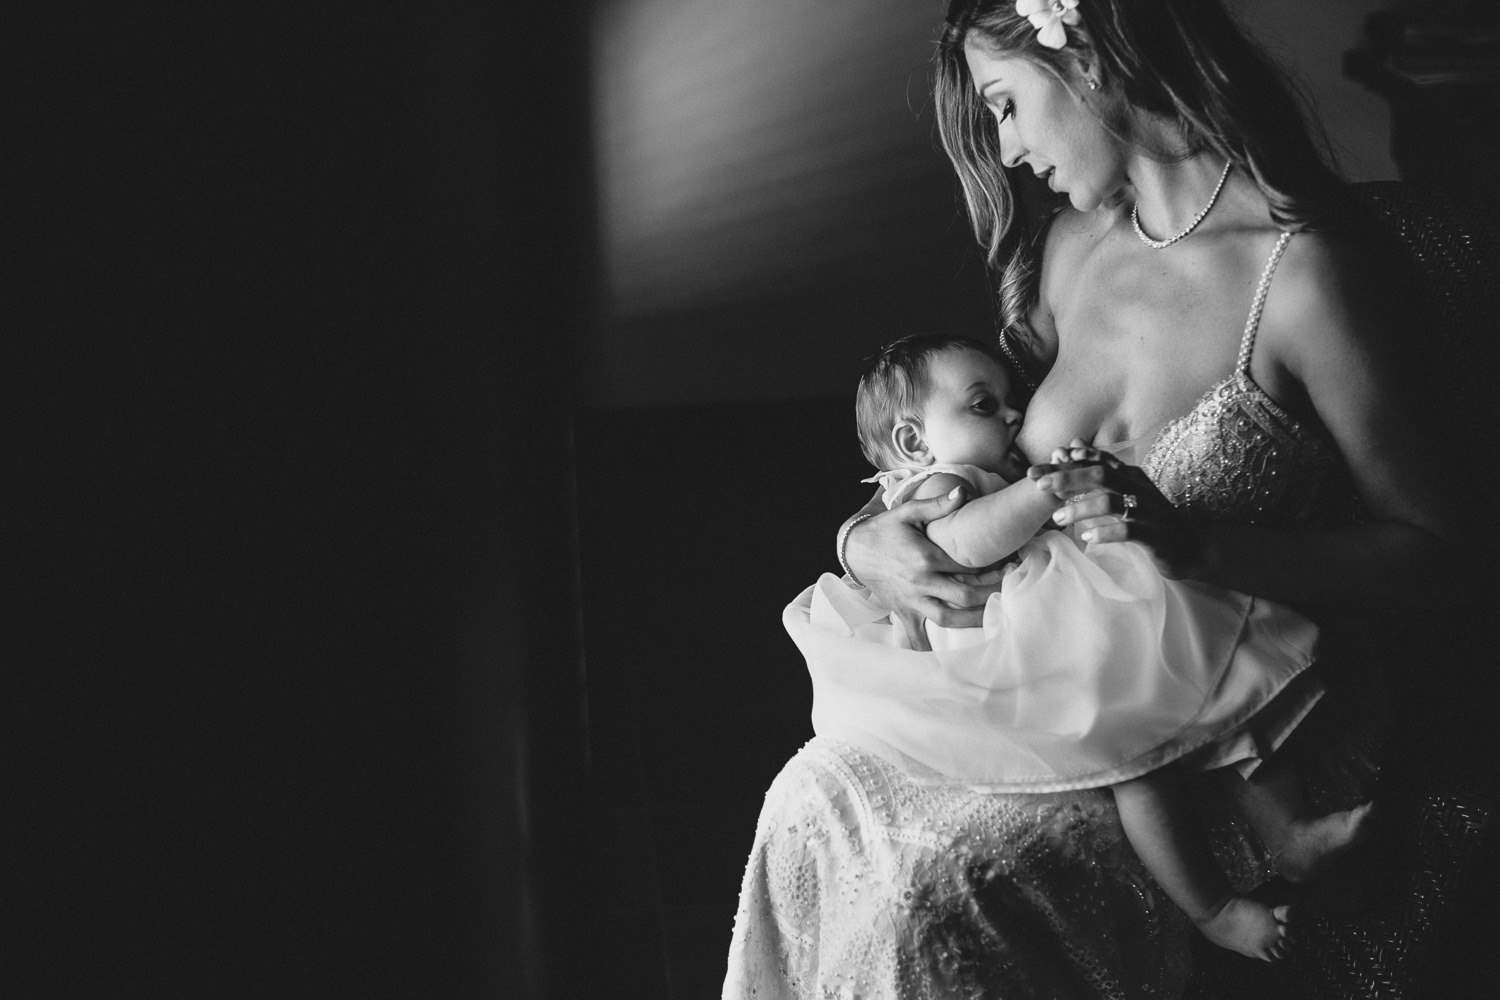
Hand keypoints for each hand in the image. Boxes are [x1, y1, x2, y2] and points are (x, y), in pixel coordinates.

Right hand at [844, 486, 1003, 635]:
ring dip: (974, 620)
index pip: (967, 566)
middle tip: (1010, 588)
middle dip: (991, 593)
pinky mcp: (903, 612)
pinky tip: (949, 661)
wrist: (854, 549)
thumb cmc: (884, 529)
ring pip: (948, 618)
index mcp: (924, 557)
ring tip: (996, 615)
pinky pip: (917, 636)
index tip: (1010, 564)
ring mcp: (911, 601)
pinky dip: (931, 648)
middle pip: (964, 595)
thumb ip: (937, 505)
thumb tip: (963, 491)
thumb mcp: (907, 512)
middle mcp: (920, 582)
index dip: (992, 566)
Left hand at [1027, 439, 1209, 579]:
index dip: (1064, 464)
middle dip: (1067, 478)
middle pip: (1100, 475)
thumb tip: (1071, 444)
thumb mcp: (1125, 489)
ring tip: (1058, 519)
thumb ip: (1099, 468)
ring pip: (1111, 502)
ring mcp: (1147, 510)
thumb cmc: (1150, 516)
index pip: (1094, 462)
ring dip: (1080, 509)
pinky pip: (1127, 530)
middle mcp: (1138, 487)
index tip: (1035, 471)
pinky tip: (1087, 538)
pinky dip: (1105, 533)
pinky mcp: (1153, 534)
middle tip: (1040, 486)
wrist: (1190, 544)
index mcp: (1130, 475)